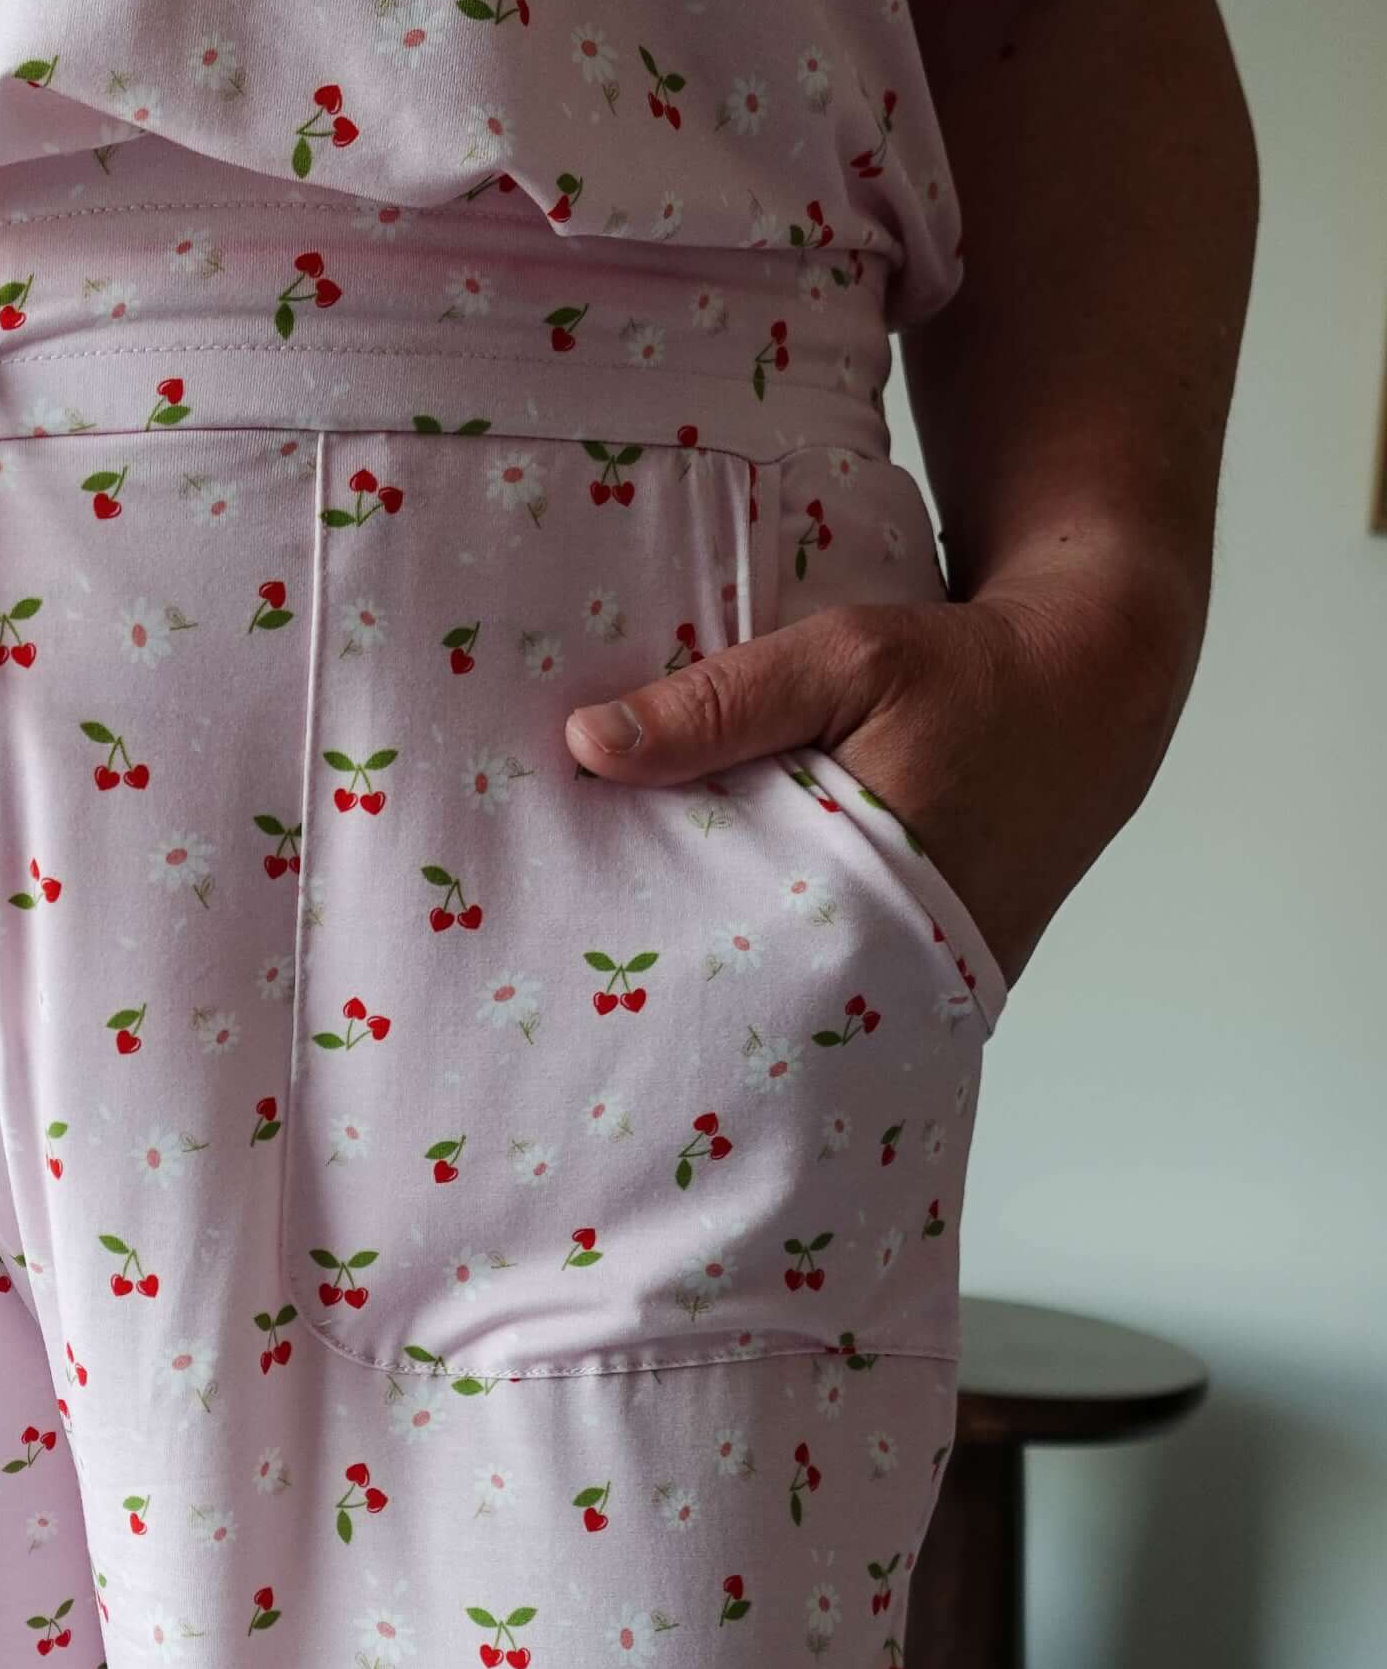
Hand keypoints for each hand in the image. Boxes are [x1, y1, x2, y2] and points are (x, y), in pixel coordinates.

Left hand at [563, 570, 1204, 992]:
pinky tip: (724, 945)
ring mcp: (933, 981)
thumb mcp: (845, 659)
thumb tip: (585, 744)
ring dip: (738, 983)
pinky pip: (848, 984)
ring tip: (634, 974)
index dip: (658, 977)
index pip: (742, 971)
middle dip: (686, 996)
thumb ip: (720, 702)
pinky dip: (791, 965)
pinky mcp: (943, 972)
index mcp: (880, 900)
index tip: (573, 965)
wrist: (1095, 691)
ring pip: (808, 1003)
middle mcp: (911, 965)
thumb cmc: (969, 670)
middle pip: (767, 1008)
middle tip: (577, 989)